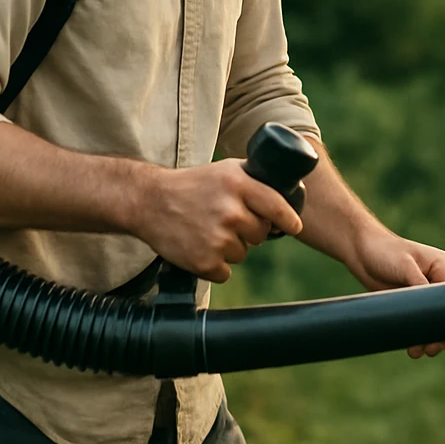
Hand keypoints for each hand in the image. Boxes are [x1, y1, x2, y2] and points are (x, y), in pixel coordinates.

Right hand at [129, 159, 302, 282]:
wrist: (150, 202)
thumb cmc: (192, 185)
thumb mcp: (225, 171)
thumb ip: (254, 181)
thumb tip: (287, 195)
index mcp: (239, 185)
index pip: (277, 207)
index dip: (289, 220)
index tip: (294, 227)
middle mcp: (231, 211)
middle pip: (260, 234)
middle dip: (248, 231)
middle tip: (225, 220)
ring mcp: (218, 239)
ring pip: (242, 253)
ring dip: (230, 247)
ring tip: (207, 230)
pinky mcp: (205, 262)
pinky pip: (225, 272)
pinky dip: (215, 265)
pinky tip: (200, 246)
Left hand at [346, 230, 444, 357]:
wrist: (360, 251)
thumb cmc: (384, 251)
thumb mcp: (404, 265)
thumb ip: (419, 284)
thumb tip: (433, 308)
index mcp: (440, 266)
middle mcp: (435, 280)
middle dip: (444, 334)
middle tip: (432, 349)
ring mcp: (422, 293)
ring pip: (434, 321)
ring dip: (429, 339)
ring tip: (418, 352)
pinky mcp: (408, 302)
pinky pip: (418, 323)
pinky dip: (416, 336)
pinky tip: (411, 348)